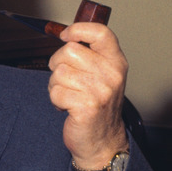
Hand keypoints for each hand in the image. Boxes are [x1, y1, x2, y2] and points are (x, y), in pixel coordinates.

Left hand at [48, 22, 128, 170]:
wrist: (102, 141)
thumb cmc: (96, 104)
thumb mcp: (101, 75)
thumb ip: (89, 54)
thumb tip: (65, 35)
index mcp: (116, 62)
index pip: (100, 33)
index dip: (78, 29)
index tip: (65, 36)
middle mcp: (112, 74)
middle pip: (69, 50)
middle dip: (58, 64)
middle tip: (66, 80)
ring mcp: (101, 91)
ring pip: (59, 72)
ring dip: (55, 85)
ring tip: (68, 96)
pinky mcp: (87, 107)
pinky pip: (56, 92)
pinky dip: (55, 100)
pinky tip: (67, 107)